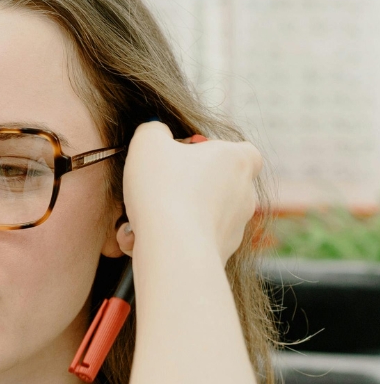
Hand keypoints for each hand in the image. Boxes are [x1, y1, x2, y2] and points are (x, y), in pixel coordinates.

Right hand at [116, 122, 261, 265]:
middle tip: (154, 191)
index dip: (206, 151)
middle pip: (213, 183)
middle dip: (182, 188)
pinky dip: (170, 239)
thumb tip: (155, 132)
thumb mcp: (147, 142)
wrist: (173, 248)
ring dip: (170, 216)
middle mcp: (245, 193)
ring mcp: (236, 226)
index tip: (179, 158)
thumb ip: (152, 130)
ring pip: (198, 215)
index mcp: (238, 160)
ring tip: (139, 222)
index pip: (237, 149)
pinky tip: (143, 241)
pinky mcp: (222, 253)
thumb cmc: (164, 190)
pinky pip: (192, 240)